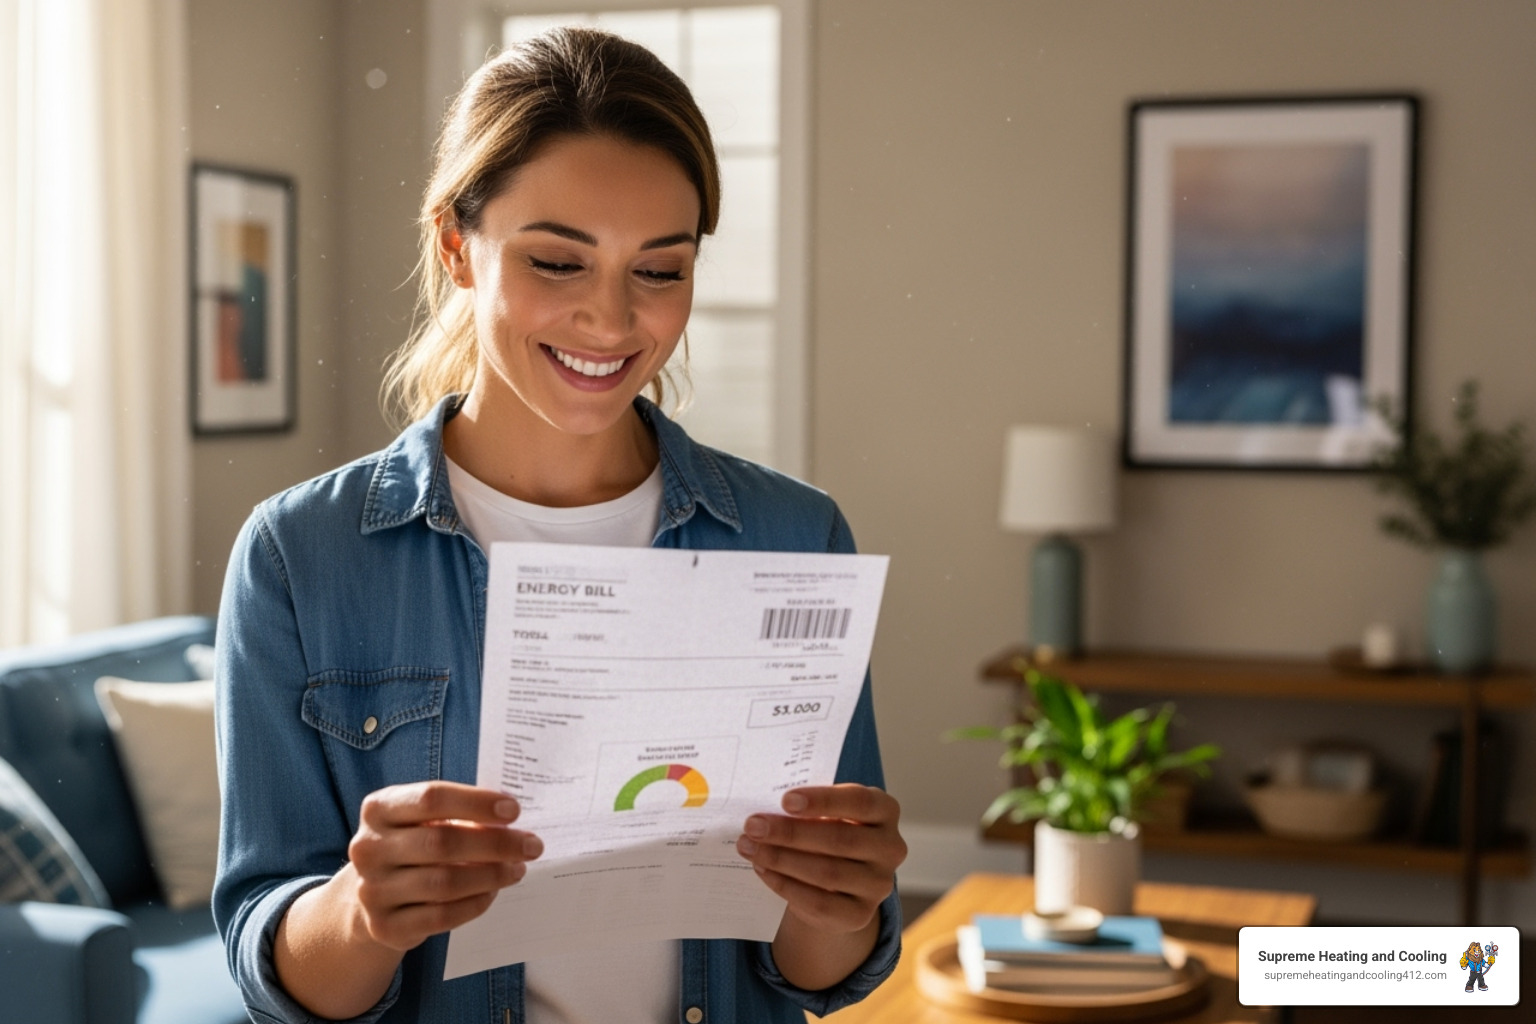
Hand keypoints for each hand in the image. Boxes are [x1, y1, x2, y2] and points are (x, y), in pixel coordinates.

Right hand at [345, 781, 541, 950]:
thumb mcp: (423, 820)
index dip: (476, 803)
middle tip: (531, 845)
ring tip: (516, 869)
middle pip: (442, 842)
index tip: (514, 810)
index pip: (431, 798)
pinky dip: (474, 904)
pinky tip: (492, 893)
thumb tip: (510, 818)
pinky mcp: (384, 926)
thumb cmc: (412, 845)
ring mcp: (372, 890)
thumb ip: (459, 814)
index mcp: (378, 808)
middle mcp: (368, 848)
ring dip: (490, 876)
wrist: (373, 895)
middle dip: (496, 844)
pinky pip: (441, 916)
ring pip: (444, 883)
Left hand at [735, 784, 905, 934]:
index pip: (860, 802)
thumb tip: (764, 813)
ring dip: (782, 859)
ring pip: (827, 873)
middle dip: (790, 833)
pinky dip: (786, 885)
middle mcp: (890, 847)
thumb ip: (806, 808)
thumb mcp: (825, 812)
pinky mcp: (861, 914)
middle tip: (753, 826)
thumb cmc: (827, 829)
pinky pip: (819, 902)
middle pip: (840, 839)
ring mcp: (879, 884)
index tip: (785, 801)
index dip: (823, 801)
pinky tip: (763, 871)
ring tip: (750, 848)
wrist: (839, 880)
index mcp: (885, 810)